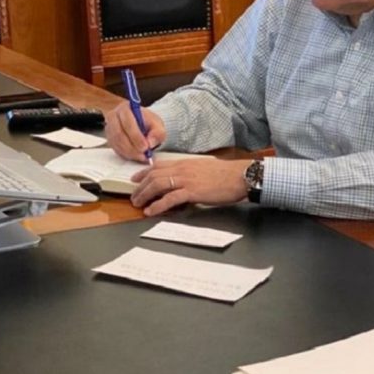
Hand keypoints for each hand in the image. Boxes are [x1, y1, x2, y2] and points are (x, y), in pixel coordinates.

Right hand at [105, 100, 164, 161]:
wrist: (139, 124)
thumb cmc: (147, 123)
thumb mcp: (157, 125)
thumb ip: (158, 133)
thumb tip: (150, 143)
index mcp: (125, 108)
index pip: (128, 122)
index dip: (136, 136)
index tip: (146, 147)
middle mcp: (114, 116)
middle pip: (119, 134)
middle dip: (132, 147)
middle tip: (143, 155)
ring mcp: (109, 128)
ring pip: (116, 143)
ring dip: (129, 152)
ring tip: (141, 156)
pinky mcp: (109, 138)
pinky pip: (115, 148)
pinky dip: (125, 154)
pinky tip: (135, 156)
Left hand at [129, 158, 249, 215]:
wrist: (240, 176)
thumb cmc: (225, 174)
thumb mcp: (202, 168)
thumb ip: (189, 172)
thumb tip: (181, 180)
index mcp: (184, 163)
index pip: (158, 165)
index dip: (144, 172)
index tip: (135, 178)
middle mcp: (182, 169)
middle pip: (154, 175)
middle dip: (140, 186)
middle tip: (134, 196)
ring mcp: (186, 180)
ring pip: (157, 185)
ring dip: (144, 195)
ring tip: (138, 204)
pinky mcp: (192, 191)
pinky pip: (169, 198)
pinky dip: (158, 205)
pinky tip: (151, 211)